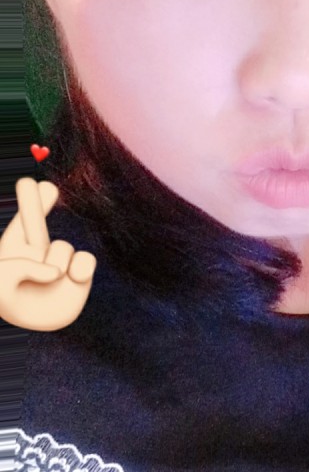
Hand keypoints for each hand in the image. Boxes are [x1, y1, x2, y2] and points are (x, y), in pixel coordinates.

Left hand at [0, 178, 95, 330]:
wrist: (34, 343)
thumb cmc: (12, 306)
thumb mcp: (1, 286)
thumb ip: (20, 267)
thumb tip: (54, 268)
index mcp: (13, 253)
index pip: (22, 222)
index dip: (29, 202)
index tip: (29, 181)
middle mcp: (36, 254)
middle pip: (36, 222)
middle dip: (34, 203)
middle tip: (40, 185)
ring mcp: (59, 264)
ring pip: (63, 249)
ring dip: (54, 265)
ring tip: (47, 283)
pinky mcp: (79, 277)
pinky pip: (86, 260)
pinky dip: (79, 270)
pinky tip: (72, 280)